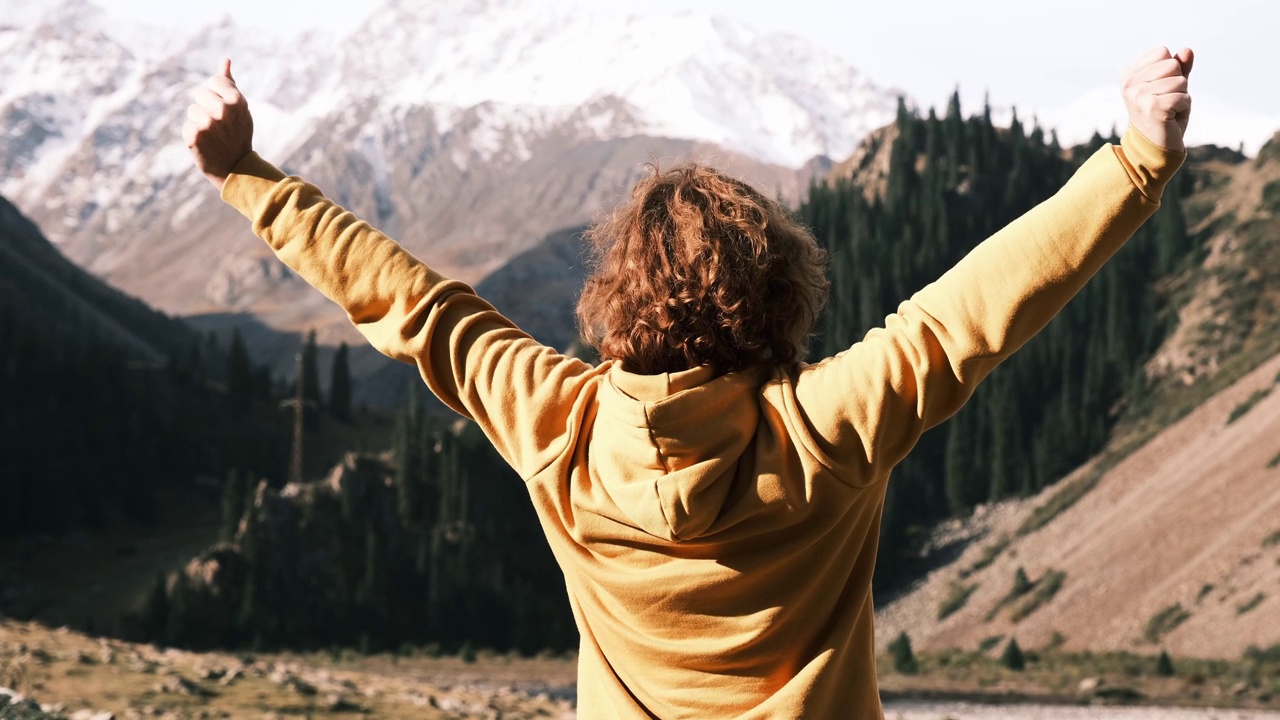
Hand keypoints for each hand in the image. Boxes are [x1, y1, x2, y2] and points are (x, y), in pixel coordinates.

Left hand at [183, 59, 253, 190]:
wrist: (235, 169)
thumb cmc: (238, 134)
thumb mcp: (239, 109)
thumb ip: (230, 83)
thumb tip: (225, 59)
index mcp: (237, 100)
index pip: (213, 81)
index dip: (217, 95)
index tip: (226, 110)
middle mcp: (223, 110)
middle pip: (200, 94)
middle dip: (206, 107)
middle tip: (219, 126)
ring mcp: (207, 123)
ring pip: (192, 110)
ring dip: (199, 122)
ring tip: (213, 137)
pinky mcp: (193, 135)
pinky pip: (187, 126)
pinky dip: (193, 136)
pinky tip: (206, 145)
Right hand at [1120, 46, 1192, 152]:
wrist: (1153, 145)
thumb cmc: (1163, 112)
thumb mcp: (1171, 85)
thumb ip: (1179, 66)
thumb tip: (1187, 50)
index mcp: (1128, 74)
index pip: (1162, 52)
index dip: (1170, 69)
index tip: (1159, 88)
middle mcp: (1129, 84)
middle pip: (1172, 64)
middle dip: (1178, 82)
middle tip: (1165, 100)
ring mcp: (1138, 96)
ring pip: (1180, 81)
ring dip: (1181, 96)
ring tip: (1167, 110)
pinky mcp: (1152, 108)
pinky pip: (1183, 97)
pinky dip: (1183, 108)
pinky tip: (1170, 117)